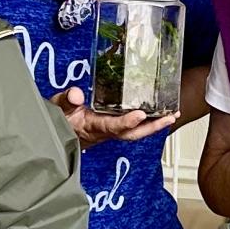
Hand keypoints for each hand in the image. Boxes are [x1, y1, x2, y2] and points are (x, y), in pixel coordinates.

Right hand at [54, 85, 179, 148]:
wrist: (59, 134)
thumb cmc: (60, 120)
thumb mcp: (58, 108)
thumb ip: (66, 100)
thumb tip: (77, 94)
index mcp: (92, 126)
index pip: (111, 126)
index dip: (126, 122)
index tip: (140, 114)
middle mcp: (104, 131)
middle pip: (131, 134)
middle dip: (152, 127)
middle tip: (170, 117)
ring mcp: (110, 131)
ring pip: (135, 132)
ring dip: (154, 125)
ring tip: (172, 115)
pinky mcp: (113, 128)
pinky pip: (133, 127)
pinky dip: (147, 122)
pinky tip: (159, 115)